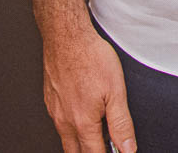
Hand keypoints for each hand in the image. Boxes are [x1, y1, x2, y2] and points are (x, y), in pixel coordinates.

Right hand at [39, 15, 136, 152]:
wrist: (66, 36)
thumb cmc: (90, 57)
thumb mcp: (116, 91)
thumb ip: (121, 124)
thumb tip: (127, 148)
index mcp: (83, 122)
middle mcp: (65, 121)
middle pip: (76, 152)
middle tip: (104, 147)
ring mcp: (55, 111)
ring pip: (66, 139)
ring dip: (79, 144)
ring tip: (95, 137)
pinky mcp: (50, 100)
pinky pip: (58, 123)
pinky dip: (70, 128)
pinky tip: (80, 117)